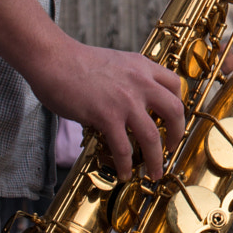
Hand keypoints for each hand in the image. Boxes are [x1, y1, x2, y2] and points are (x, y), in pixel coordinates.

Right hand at [28, 35, 185, 180]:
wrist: (54, 59)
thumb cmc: (76, 61)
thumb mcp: (115, 61)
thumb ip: (129, 78)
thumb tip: (132, 100)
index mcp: (143, 66)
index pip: (175, 84)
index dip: (178, 104)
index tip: (174, 119)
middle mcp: (140, 82)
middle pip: (174, 111)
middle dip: (177, 134)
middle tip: (172, 148)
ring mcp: (126, 101)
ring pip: (153, 136)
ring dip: (156, 159)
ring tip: (154, 172)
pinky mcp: (107, 116)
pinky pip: (123, 148)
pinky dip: (125, 164)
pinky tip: (124, 172)